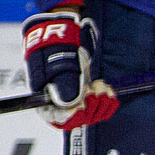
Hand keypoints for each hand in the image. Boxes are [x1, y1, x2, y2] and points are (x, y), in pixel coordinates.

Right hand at [23, 12, 118, 130]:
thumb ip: (63, 85)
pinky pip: (102, 108)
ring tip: (100, 85)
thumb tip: (70, 105)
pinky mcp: (89, 96)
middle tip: (93, 90)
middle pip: (78, 119)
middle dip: (89, 107)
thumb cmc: (54, 48)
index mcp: (45, 99)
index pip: (57, 119)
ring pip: (92, 115)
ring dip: (101, 103)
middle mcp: (60, 104)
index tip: (80, 108)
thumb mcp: (57, 64)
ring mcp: (76, 101)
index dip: (69, 117)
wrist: (62, 35)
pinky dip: (109, 102)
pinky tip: (109, 91)